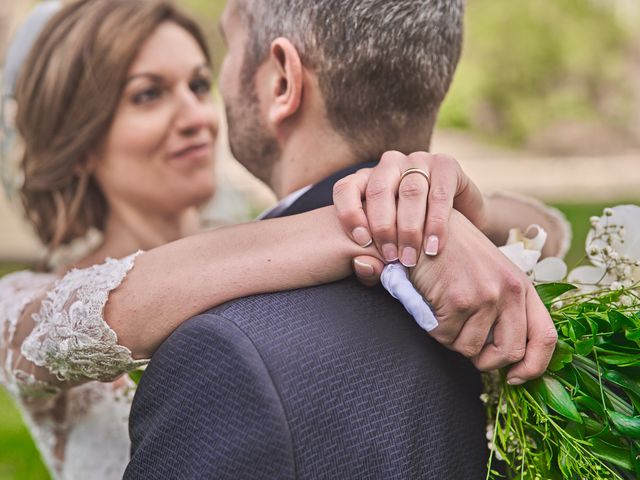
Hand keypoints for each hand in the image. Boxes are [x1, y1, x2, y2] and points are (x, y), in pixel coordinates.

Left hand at [332, 150, 485, 283]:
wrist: (461, 223)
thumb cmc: (413, 237)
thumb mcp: (389, 245)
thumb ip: (372, 259)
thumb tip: (362, 266)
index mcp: (367, 179)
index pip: (347, 188)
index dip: (350, 214)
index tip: (362, 242)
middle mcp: (389, 165)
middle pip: (379, 190)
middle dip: (383, 227)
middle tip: (390, 257)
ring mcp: (418, 161)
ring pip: (409, 191)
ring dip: (409, 228)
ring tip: (410, 258)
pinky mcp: (446, 164)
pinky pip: (439, 194)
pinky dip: (436, 223)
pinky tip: (433, 247)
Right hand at [409, 210, 557, 382]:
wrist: (426, 224)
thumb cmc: (455, 252)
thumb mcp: (492, 273)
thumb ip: (505, 306)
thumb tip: (506, 354)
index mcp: (522, 286)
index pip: (546, 337)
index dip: (534, 367)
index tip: (516, 378)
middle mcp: (509, 291)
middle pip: (509, 353)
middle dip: (486, 362)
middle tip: (469, 349)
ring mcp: (485, 296)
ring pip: (470, 349)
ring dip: (452, 340)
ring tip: (444, 314)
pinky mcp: (457, 299)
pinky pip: (444, 337)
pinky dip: (433, 328)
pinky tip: (430, 305)